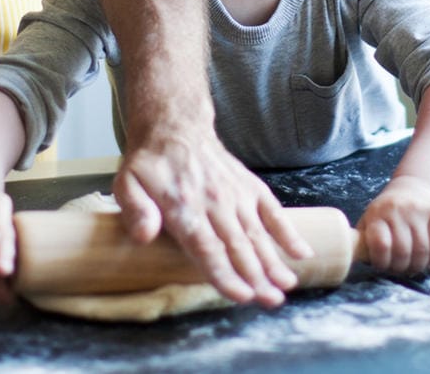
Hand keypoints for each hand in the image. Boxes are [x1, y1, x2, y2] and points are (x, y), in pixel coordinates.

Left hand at [112, 123, 312, 305]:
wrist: (176, 128)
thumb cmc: (151, 164)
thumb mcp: (127, 182)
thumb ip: (135, 209)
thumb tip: (144, 236)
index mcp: (183, 206)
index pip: (207, 247)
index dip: (225, 273)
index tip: (241, 294)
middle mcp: (214, 202)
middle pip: (237, 246)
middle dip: (256, 277)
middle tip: (271, 301)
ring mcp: (236, 194)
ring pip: (257, 233)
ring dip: (273, 261)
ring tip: (287, 286)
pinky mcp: (249, 187)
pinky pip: (272, 211)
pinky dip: (288, 231)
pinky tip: (302, 253)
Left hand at [356, 174, 429, 275]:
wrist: (416, 185)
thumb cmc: (389, 211)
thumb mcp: (371, 219)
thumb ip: (365, 239)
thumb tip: (355, 260)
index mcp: (377, 213)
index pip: (380, 245)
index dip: (382, 262)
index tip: (383, 266)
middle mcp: (398, 209)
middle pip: (402, 251)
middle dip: (401, 268)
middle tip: (401, 270)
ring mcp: (419, 209)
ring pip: (422, 250)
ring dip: (418, 266)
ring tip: (414, 267)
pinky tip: (429, 261)